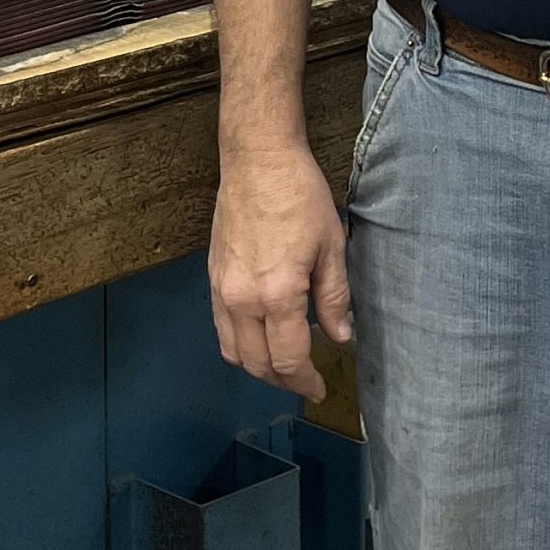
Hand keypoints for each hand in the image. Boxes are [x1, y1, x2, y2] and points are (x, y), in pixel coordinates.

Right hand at [209, 140, 352, 399]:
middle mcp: (242, 300)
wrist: (258, 160)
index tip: (320, 389)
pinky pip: (221, 328)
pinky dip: (239, 345)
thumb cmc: (301, 197)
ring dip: (257, 366)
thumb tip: (339, 336)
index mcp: (277, 295)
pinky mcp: (211, 278)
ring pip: (232, 351)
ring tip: (283, 365)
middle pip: (257, 363)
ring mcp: (221, 290)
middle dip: (282, 380)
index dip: (305, 381)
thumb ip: (333, 297)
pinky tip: (260, 336)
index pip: (289, 358)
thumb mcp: (331, 246)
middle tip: (305, 382)